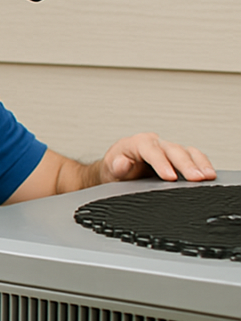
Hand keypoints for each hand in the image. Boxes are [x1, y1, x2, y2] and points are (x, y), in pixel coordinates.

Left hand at [99, 133, 215, 183]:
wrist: (119, 170)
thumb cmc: (116, 168)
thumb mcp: (111, 169)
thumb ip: (116, 167)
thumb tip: (122, 162)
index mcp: (137, 143)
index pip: (151, 150)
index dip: (161, 163)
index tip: (169, 177)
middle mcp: (155, 143)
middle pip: (173, 150)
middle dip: (185, 164)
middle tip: (195, 178)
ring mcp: (168, 149)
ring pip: (186, 151)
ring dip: (198, 163)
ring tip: (207, 176)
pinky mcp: (178, 157)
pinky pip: (193, 157)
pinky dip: (202, 164)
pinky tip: (209, 174)